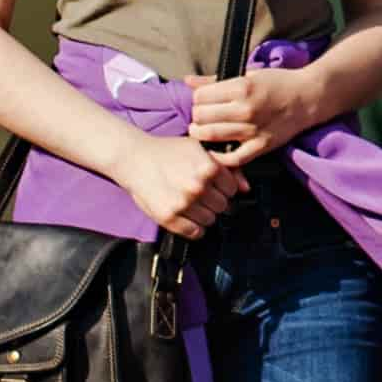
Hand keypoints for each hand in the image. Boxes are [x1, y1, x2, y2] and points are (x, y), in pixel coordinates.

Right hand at [112, 132, 246, 238]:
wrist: (135, 158)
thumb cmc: (167, 152)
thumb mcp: (199, 149)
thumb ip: (227, 167)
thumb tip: (246, 188)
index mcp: (208, 168)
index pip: (232, 190)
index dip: (222, 188)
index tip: (212, 185)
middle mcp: (198, 186)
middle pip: (223, 206)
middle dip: (213, 201)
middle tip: (198, 193)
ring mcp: (183, 203)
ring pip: (210, 220)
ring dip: (203, 214)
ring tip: (189, 202)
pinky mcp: (169, 217)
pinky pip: (195, 232)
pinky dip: (193, 228)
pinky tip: (185, 215)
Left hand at [186, 66, 305, 166]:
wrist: (308, 97)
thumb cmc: (278, 82)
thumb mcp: (248, 74)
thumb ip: (215, 80)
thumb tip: (187, 81)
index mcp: (241, 87)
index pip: (200, 96)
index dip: (197, 98)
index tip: (201, 100)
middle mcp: (245, 109)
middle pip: (201, 116)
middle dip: (196, 116)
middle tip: (200, 116)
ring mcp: (253, 130)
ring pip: (211, 136)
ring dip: (201, 134)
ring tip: (202, 130)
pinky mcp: (261, 146)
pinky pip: (233, 158)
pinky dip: (219, 158)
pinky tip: (213, 151)